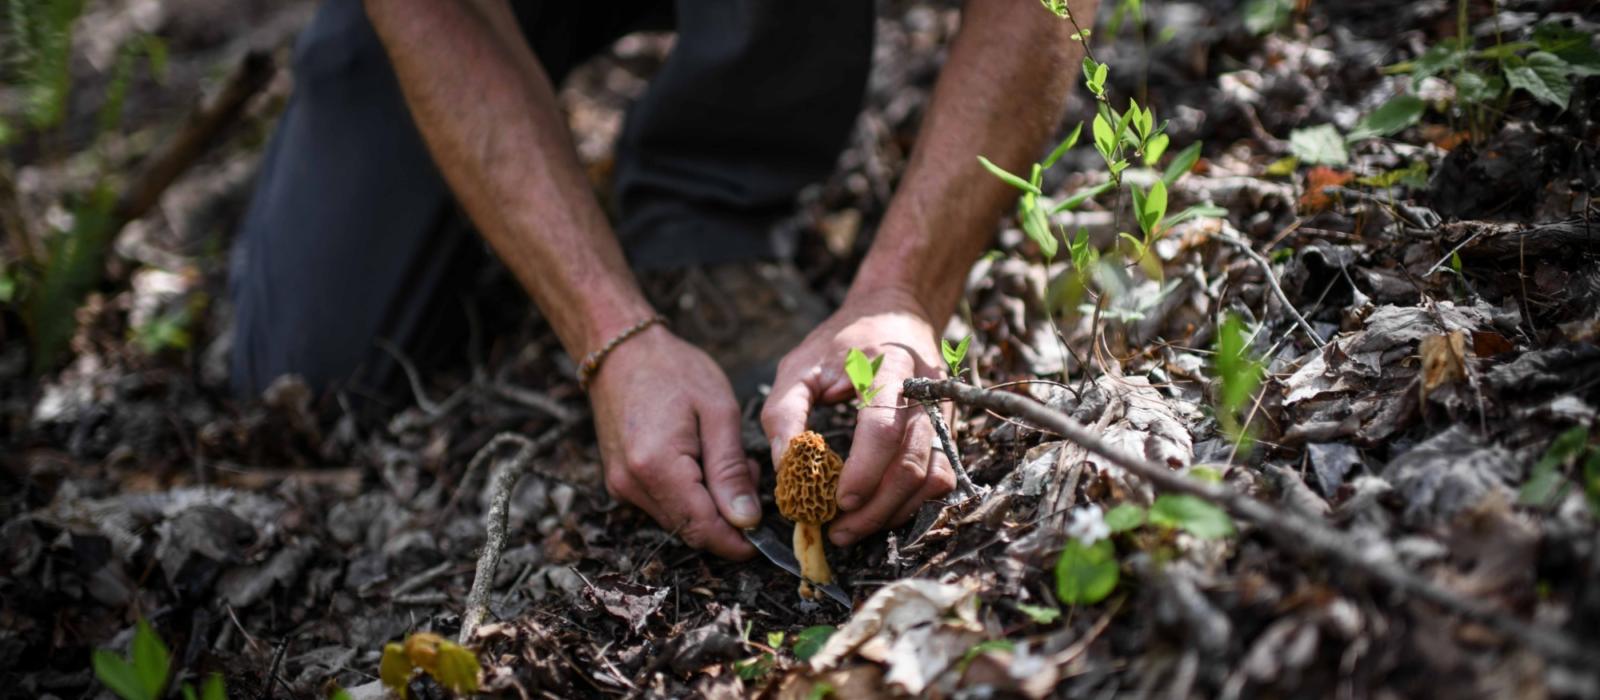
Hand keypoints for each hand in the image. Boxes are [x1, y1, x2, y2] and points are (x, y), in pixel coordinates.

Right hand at [588, 326, 759, 558]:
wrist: (621, 350)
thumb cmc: (674, 370)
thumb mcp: (718, 413)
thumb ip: (731, 470)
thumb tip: (746, 521)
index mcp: (656, 467)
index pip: (702, 529)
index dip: (737, 542)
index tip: (764, 537)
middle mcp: (632, 485)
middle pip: (690, 529)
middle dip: (727, 517)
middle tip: (748, 473)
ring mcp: (621, 486)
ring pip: (678, 520)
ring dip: (709, 505)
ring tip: (724, 459)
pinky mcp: (620, 482)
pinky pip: (663, 505)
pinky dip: (689, 495)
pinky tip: (701, 461)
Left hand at [761, 288, 956, 546]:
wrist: (896, 314)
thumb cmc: (842, 343)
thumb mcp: (800, 365)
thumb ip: (784, 412)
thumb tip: (785, 466)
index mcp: (889, 370)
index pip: (883, 429)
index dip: (862, 471)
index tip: (836, 500)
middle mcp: (925, 395)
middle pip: (910, 464)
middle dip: (874, 507)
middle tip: (838, 530)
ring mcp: (942, 414)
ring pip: (930, 479)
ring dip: (893, 512)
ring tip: (854, 527)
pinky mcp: (947, 431)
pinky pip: (941, 478)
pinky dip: (914, 504)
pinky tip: (882, 512)